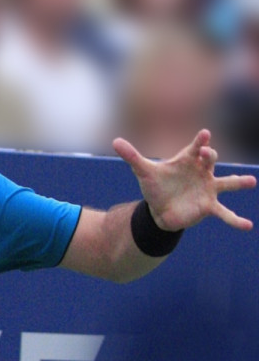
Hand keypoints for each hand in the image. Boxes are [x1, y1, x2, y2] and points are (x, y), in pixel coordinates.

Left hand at [113, 130, 255, 231]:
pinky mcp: (208, 206)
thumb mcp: (143, 171)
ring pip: (227, 183)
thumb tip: (115, 141)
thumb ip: (132, 156)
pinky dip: (235, 220)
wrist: (159, 209)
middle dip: (209, 156)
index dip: (201, 141)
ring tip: (251, 182)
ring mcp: (208, 188)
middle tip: (207, 155)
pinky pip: (224, 213)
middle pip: (210, 160)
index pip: (196, 147)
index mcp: (188, 160)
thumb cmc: (156, 185)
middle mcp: (201, 172)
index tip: (204, 135)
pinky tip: (247, 226)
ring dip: (239, 182)